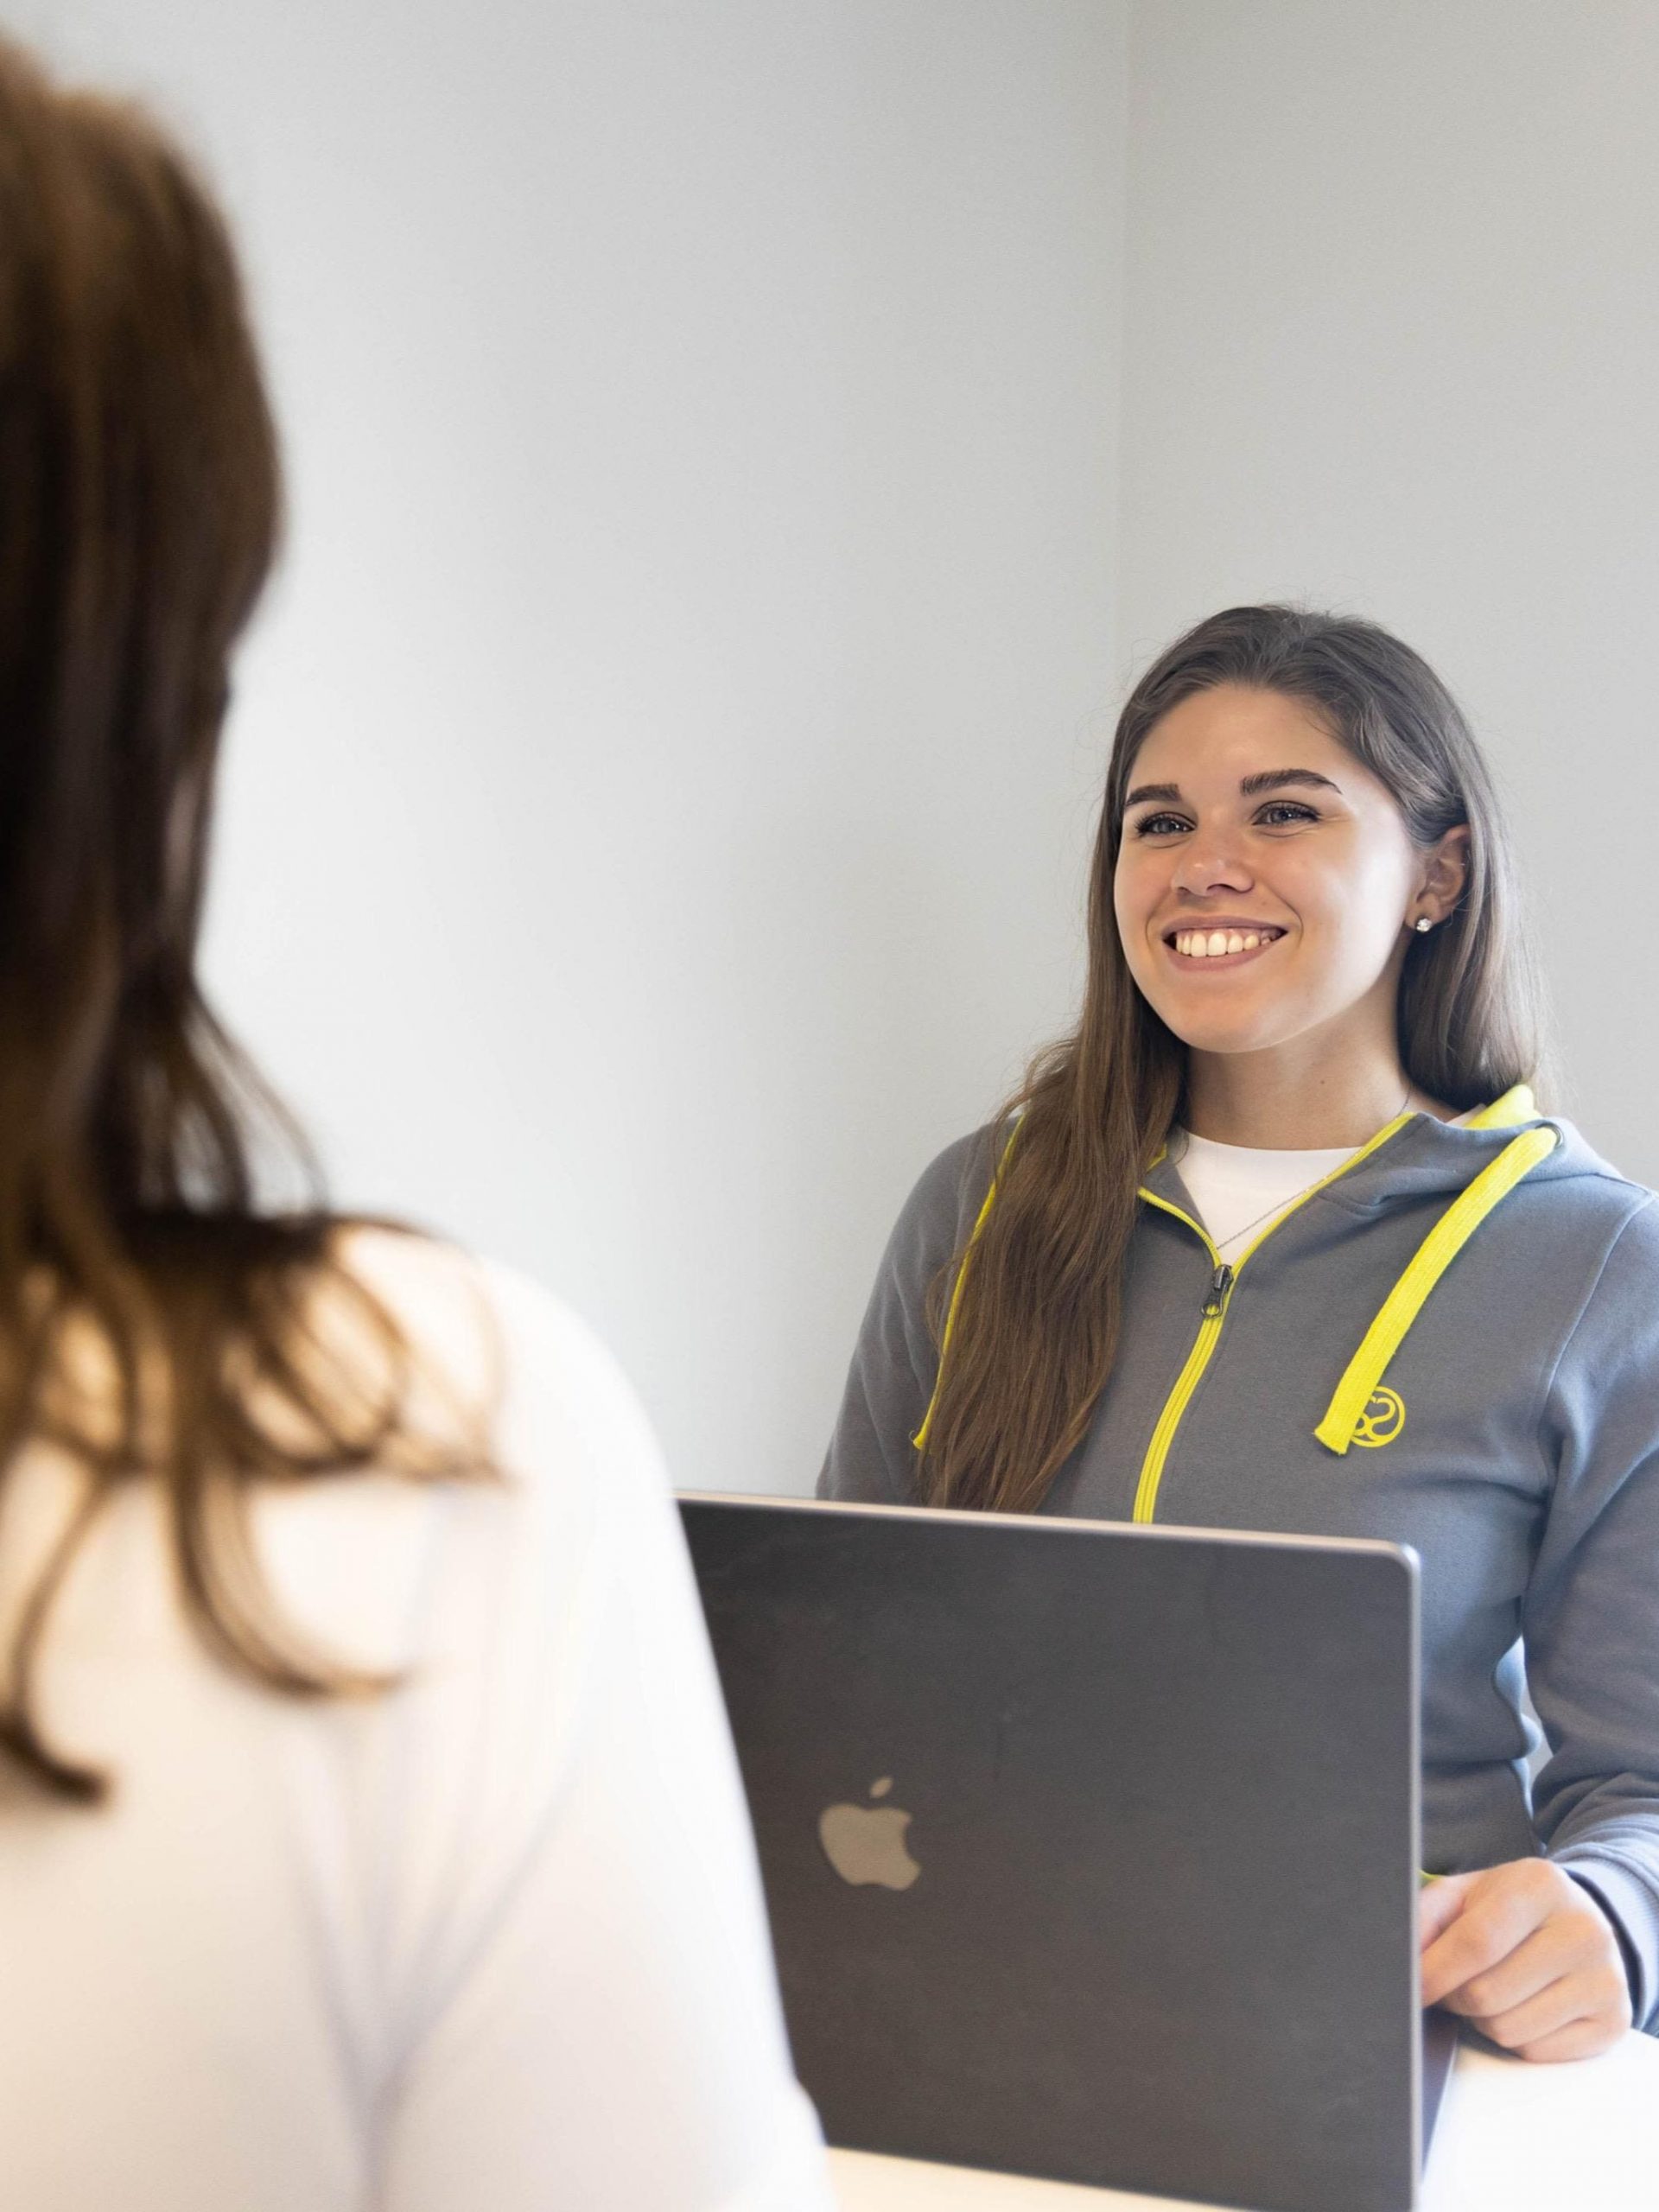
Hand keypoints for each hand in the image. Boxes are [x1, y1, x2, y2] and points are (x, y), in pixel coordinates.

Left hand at [1419, 1858, 1631, 2060]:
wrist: (1575, 1920)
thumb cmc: (1508, 1908)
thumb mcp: (1464, 1893)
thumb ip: (1425, 1917)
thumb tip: (1399, 1961)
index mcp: (1541, 1885)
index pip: (1477, 1942)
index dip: (1434, 1973)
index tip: (1409, 1990)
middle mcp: (1583, 1930)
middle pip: (1488, 1994)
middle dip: (1455, 1997)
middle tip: (1453, 1983)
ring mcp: (1605, 1978)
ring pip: (1509, 2030)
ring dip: (1483, 2020)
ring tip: (1491, 1989)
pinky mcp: (1613, 2021)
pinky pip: (1536, 2052)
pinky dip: (1516, 2038)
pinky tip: (1522, 2005)